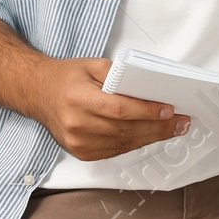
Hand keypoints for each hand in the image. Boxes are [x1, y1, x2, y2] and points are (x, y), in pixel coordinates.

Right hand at [33, 56, 189, 160]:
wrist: (37, 93)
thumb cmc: (66, 78)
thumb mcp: (91, 65)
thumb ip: (118, 75)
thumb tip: (149, 89)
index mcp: (77, 98)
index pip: (118, 109)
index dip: (146, 111)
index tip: (168, 110)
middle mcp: (76, 124)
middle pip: (125, 130)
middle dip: (158, 127)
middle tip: (181, 123)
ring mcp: (77, 142)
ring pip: (123, 143)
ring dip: (151, 137)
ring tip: (173, 129)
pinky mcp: (81, 152)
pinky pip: (115, 151)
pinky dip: (135, 143)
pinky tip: (150, 135)